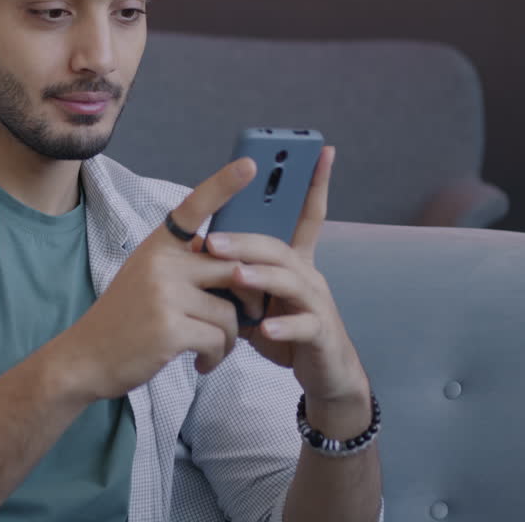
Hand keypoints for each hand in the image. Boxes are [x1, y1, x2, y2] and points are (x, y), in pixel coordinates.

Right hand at [51, 157, 262, 402]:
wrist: (85, 357)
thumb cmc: (126, 319)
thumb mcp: (149, 278)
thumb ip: (186, 267)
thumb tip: (239, 270)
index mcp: (158, 246)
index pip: (194, 207)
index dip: (224, 184)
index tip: (251, 165)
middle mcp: (161, 262)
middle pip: (232, 270)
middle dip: (248, 300)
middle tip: (243, 321)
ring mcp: (165, 293)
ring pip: (230, 312)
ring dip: (229, 338)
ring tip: (212, 350)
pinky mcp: (170, 327)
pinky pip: (219, 338)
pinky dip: (217, 356)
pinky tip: (202, 362)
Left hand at [204, 147, 371, 429]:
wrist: (326, 374)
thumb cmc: (288, 331)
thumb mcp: (259, 299)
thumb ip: (236, 275)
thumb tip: (199, 250)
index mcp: (295, 262)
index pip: (307, 215)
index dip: (314, 183)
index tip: (321, 150)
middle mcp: (309, 275)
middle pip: (280, 248)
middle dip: (247, 241)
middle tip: (213, 241)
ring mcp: (317, 304)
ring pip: (290, 281)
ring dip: (260, 278)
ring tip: (235, 276)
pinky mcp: (320, 334)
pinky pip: (303, 325)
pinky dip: (282, 326)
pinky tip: (264, 328)